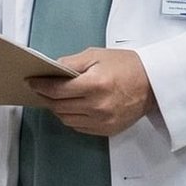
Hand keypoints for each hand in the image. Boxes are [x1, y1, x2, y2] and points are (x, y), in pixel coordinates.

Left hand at [28, 48, 152, 137]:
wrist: (154, 84)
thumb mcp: (97, 56)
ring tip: (55, 99)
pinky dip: (71, 118)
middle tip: (40, 90)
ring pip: (66, 119)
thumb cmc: (126, 66)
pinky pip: (79, 127)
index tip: (31, 82)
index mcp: (95, 84)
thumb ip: (70, 63)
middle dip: (46, 97)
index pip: (56, 90)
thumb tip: (50, 70)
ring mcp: (102, 121)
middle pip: (58, 106)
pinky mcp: (107, 130)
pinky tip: (72, 107)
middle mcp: (97, 106)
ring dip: (57, 109)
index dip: (40, 86)